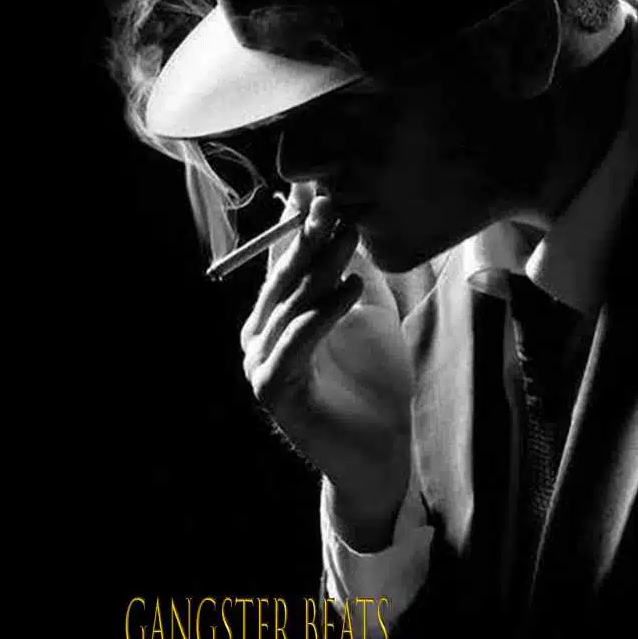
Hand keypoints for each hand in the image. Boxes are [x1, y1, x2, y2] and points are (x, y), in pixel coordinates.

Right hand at [240, 184, 413, 547]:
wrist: (379, 451)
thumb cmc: (373, 383)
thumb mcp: (368, 314)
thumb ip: (354, 272)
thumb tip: (354, 222)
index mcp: (274, 317)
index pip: (284, 262)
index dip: (299, 225)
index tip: (320, 187)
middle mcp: (258, 336)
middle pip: (284, 277)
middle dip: (310, 236)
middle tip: (334, 200)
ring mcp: (260, 364)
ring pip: (292, 304)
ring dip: (322, 266)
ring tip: (352, 234)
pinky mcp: (273, 390)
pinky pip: (298, 342)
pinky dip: (324, 313)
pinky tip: (352, 286)